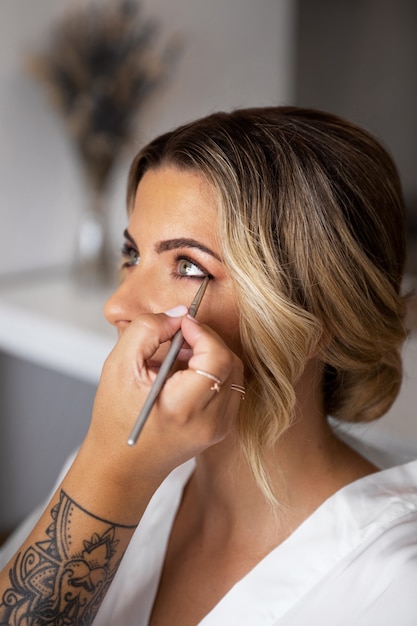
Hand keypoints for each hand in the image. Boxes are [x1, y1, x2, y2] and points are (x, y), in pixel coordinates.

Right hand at [86, 308, 243, 489]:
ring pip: (234, 373)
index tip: (182, 324)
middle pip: (230, 362)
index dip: (202, 332)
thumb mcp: (119, 366)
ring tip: (181, 355)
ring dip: (212, 354)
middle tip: (180, 337)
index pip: (216, 356)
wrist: (123, 465)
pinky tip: (187, 373)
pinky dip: (214, 372)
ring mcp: (219, 427)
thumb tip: (178, 315)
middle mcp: (209, 421)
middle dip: (207, 341)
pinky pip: (230, 387)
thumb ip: (148, 330)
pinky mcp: (221, 428)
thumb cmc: (115, 418)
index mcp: (184, 408)